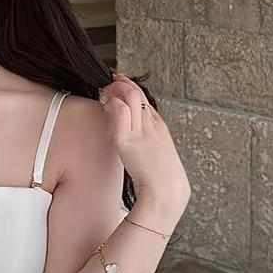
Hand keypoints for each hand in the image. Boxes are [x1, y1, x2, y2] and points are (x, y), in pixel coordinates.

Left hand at [98, 76, 189, 221]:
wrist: (167, 191)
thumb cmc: (162, 179)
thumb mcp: (158, 155)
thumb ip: (146, 144)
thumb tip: (135, 140)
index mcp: (159, 127)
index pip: (144, 99)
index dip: (131, 88)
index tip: (120, 82)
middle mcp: (151, 124)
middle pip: (138, 93)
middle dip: (122, 83)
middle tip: (109, 84)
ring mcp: (140, 131)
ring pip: (130, 96)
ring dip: (115, 90)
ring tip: (105, 91)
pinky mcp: (127, 140)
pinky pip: (120, 112)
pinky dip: (112, 104)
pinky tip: (106, 106)